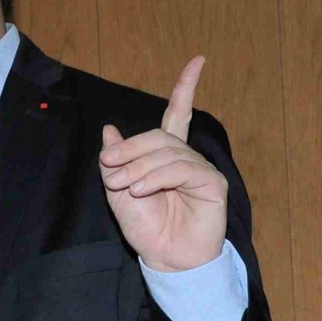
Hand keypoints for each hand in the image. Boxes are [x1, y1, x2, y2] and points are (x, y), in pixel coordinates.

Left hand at [99, 55, 227, 272]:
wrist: (166, 260)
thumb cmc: (147, 230)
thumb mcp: (118, 192)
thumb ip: (115, 161)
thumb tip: (110, 129)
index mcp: (167, 157)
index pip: (179, 114)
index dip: (187, 87)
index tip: (199, 60)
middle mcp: (187, 159)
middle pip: (159, 135)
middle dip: (131, 148)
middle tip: (110, 167)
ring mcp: (201, 170)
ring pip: (167, 151)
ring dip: (139, 167)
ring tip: (125, 188)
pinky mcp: (212, 184)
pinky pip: (181, 168)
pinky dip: (156, 177)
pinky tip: (141, 190)